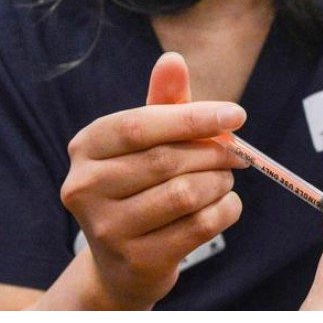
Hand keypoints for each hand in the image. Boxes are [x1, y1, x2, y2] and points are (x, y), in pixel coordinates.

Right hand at [60, 51, 245, 308]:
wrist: (123, 263)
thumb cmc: (141, 185)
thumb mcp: (148, 141)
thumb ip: (164, 101)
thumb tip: (172, 60)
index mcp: (86, 147)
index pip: (141, 125)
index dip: (192, 118)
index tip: (237, 114)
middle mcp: (84, 187)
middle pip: (166, 160)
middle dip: (213, 153)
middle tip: (238, 153)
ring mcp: (106, 229)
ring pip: (185, 194)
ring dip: (220, 182)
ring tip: (225, 179)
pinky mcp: (135, 261)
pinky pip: (198, 227)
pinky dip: (224, 211)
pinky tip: (224, 205)